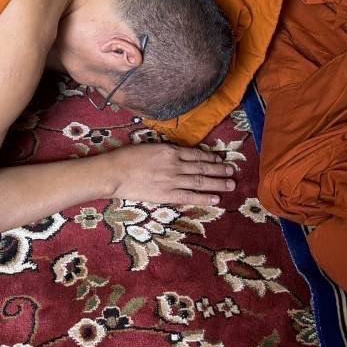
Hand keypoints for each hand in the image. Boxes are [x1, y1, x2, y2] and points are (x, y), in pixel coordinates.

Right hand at [105, 144, 235, 205]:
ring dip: (217, 183)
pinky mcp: (167, 194)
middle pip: (203, 167)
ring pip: (200, 181)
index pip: (196, 154)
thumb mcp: (150, 147)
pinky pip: (189, 196)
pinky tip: (215, 199)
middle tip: (233, 171)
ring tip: (230, 184)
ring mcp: (172, 180)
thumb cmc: (127, 157)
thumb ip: (166, 151)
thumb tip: (179, 154)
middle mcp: (175, 164)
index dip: (210, 157)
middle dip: (219, 169)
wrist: (114, 173)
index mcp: (170, 150)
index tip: (220, 159)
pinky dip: (204, 197)